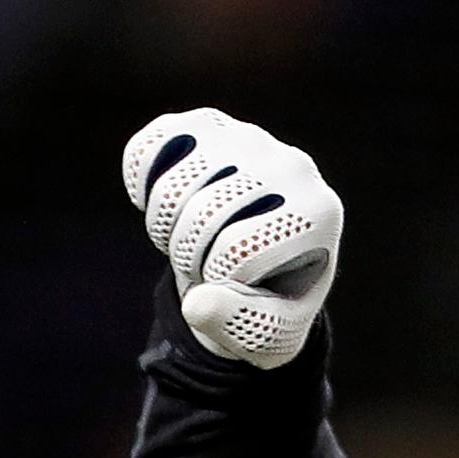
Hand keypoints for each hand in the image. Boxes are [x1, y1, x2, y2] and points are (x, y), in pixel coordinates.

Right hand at [120, 109, 343, 368]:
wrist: (261, 263)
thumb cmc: (267, 301)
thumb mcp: (265, 332)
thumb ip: (239, 325)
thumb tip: (197, 305)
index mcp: (318, 213)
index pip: (239, 249)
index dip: (218, 283)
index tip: (235, 288)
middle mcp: (290, 164)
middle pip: (204, 217)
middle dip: (189, 259)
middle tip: (204, 268)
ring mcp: (247, 136)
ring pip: (172, 189)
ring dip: (163, 230)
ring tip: (189, 239)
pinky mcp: (206, 124)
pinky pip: (146, 151)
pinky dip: (140, 188)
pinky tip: (164, 206)